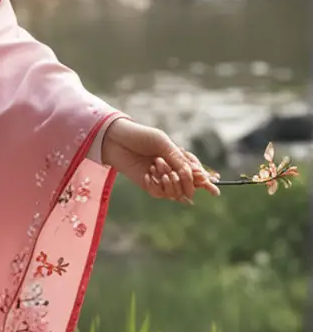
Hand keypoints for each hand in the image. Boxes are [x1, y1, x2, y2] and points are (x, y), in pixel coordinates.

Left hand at [101, 116, 219, 203]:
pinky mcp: (149, 185)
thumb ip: (179, 159)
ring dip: (168, 181)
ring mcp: (161, 179)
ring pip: (175, 191)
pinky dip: (156, 185)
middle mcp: (172, 170)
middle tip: (170, 169)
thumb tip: (195, 175)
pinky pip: (160, 193)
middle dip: (184, 180)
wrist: (117, 140)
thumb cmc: (141, 137)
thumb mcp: (163, 144)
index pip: (196, 172)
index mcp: (179, 157)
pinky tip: (148, 174)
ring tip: (156, 165)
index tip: (214, 190)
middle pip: (189, 185)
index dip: (206, 181)